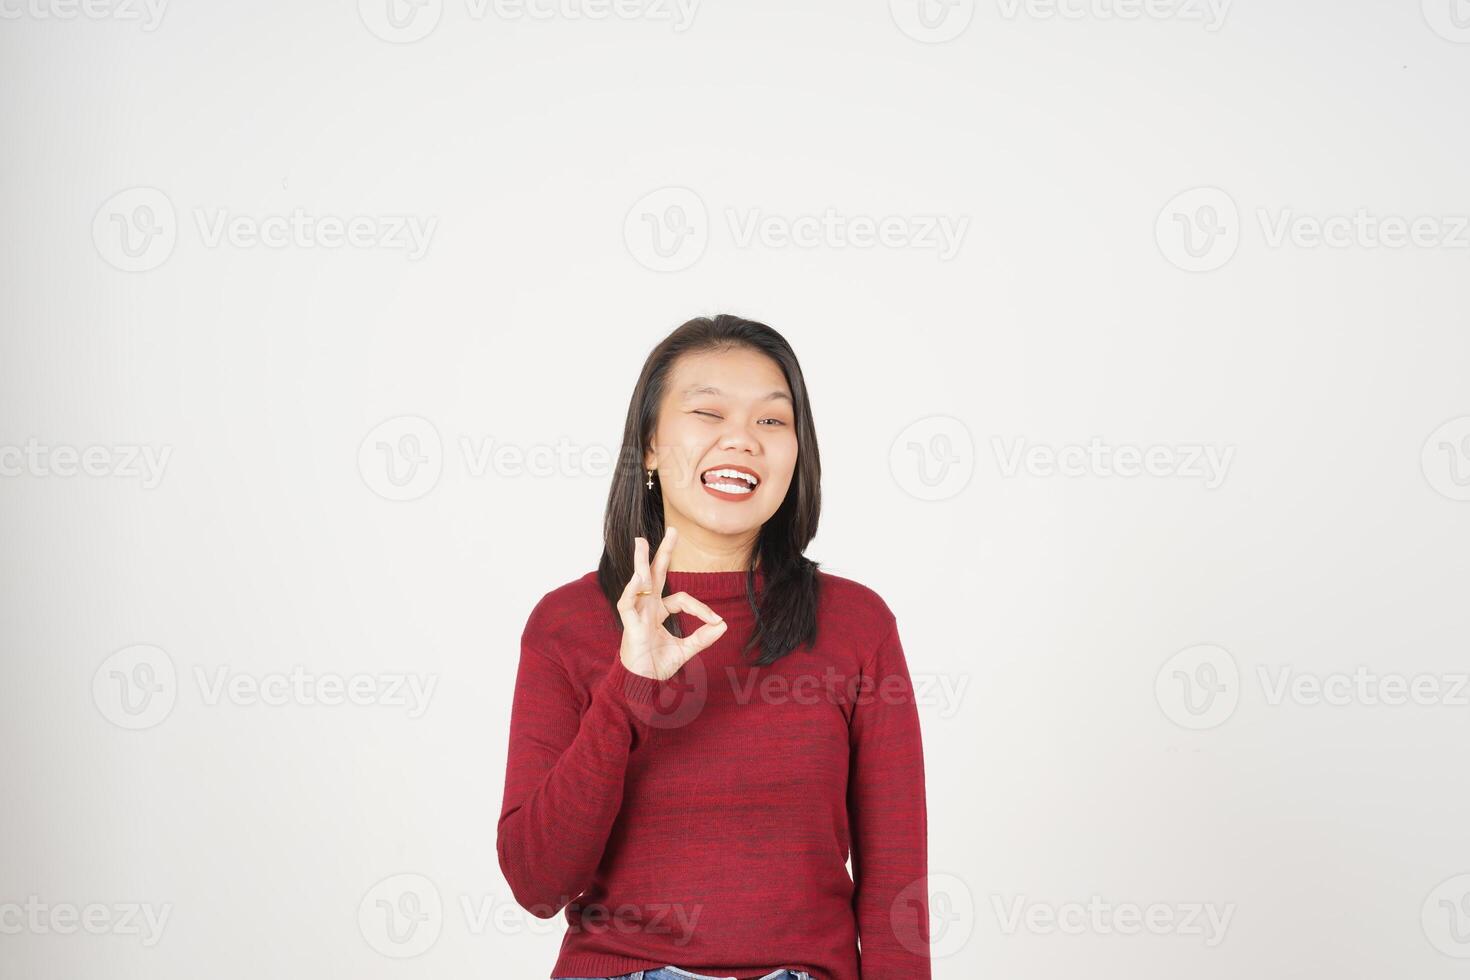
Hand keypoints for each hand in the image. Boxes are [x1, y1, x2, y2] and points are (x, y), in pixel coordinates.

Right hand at [616, 526, 727, 680]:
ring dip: (640, 562)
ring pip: (638, 582)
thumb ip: (703, 638)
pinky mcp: (629, 625)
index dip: (700, 607)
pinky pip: (628, 604)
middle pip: (655, 575)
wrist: (642, 685)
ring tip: (641, 541)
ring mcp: (637, 614)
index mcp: (658, 612)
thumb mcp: (686, 650)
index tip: (715, 621)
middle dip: (663, 553)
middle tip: (672, 530)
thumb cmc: (657, 666)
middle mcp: (647, 608)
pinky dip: (632, 591)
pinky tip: (639, 577)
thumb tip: (723, 624)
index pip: (681, 599)